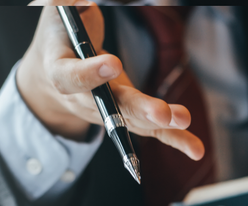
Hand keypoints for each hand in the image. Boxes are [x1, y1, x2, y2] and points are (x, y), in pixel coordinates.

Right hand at [18, 1, 203, 159]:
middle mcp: (85, 100)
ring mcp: (109, 113)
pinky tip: (196, 150)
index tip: (113, 63)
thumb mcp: (58, 12)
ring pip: (135, 122)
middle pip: (112, 109)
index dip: (90, 73)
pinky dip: (176, 139)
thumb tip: (82, 2)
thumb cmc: (61, 36)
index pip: (71, 77)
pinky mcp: (128, 117)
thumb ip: (68, 5)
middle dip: (138, 109)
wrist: (51, 73)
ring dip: (162, 124)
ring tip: (184, 120)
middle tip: (160, 112)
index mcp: (60, 71)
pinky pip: (153, 131)